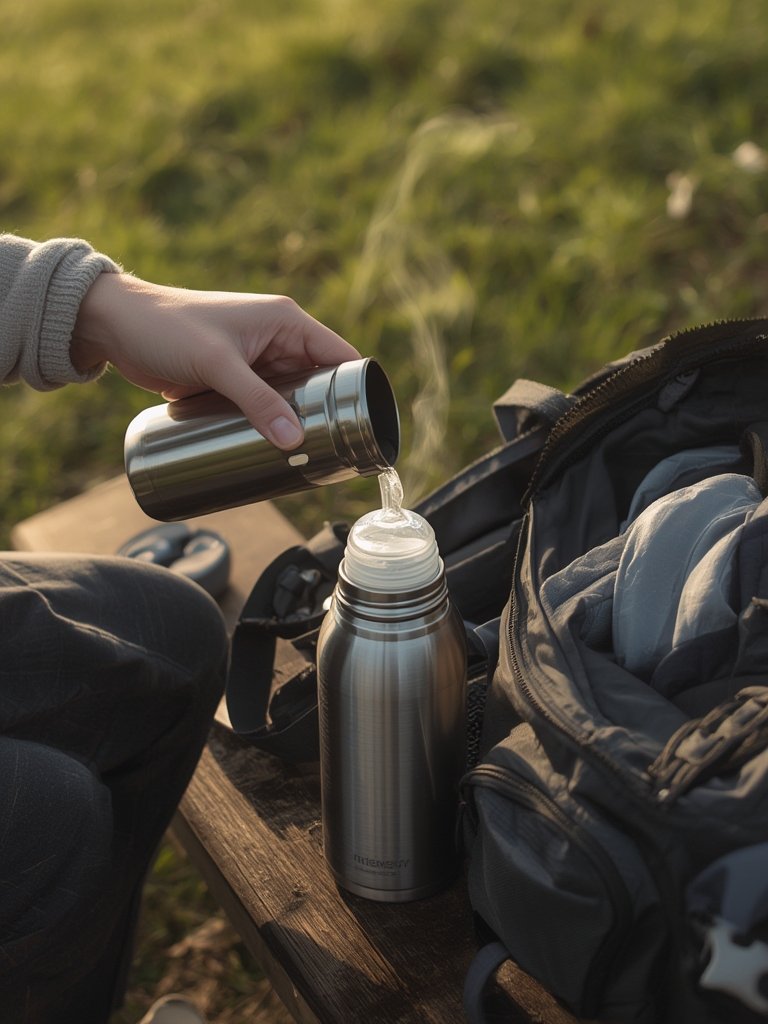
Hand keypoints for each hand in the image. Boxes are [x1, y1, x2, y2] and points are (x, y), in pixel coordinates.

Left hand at [71, 273, 359, 448]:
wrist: (116, 324)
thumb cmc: (166, 328)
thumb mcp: (217, 364)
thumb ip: (256, 401)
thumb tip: (295, 442)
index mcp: (286, 322)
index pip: (340, 356)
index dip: (360, 389)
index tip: (369, 426)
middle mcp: (278, 339)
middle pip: (321, 383)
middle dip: (330, 416)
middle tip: (338, 454)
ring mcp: (257, 360)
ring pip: (294, 398)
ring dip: (301, 425)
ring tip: (312, 461)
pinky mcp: (235, 379)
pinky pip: (266, 405)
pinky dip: (274, 426)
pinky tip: (279, 453)